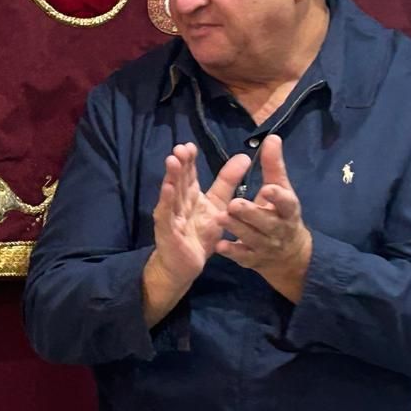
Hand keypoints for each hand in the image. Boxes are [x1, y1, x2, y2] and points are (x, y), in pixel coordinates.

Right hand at [143, 142, 251, 324]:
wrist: (186, 265)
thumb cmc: (198, 234)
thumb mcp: (217, 205)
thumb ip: (228, 182)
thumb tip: (244, 156)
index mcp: (189, 196)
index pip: (188, 175)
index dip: (189, 160)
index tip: (190, 145)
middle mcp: (177, 203)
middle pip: (178, 180)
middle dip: (179, 164)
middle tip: (181, 147)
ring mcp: (170, 216)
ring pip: (171, 194)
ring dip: (171, 177)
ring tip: (172, 161)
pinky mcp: (168, 231)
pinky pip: (167, 216)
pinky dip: (166, 202)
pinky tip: (167, 190)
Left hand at [216, 134, 311, 301]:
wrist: (289, 255)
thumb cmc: (280, 213)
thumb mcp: (280, 189)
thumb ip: (273, 166)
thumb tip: (272, 137)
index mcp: (287, 210)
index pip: (286, 203)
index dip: (278, 197)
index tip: (268, 188)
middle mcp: (278, 229)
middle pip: (266, 222)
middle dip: (251, 213)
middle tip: (234, 203)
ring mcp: (266, 246)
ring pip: (251, 238)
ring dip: (237, 228)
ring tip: (221, 217)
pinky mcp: (253, 259)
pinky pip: (242, 256)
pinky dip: (232, 252)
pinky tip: (219, 246)